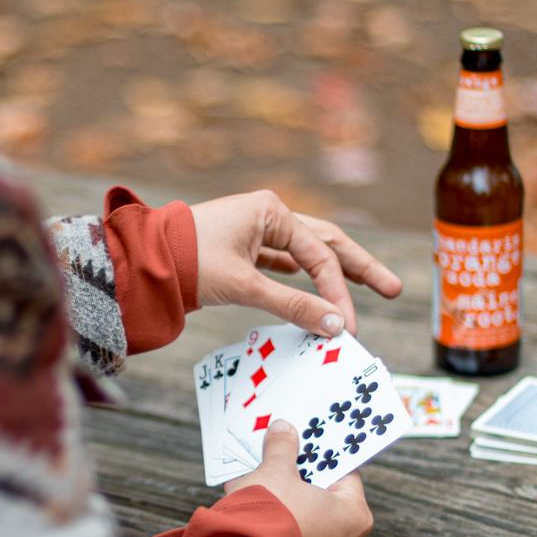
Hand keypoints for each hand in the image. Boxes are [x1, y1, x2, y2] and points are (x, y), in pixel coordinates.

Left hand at [192, 191, 403, 336]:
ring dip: (334, 273)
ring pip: (306, 253)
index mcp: (271, 211)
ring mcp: (256, 230)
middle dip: (359, 267)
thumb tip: (335, 326)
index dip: (338, 292)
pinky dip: (302, 279)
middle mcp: (268, 214)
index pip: (319, 255)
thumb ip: (292, 305)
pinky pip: (284, 264)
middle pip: (326, 243)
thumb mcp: (243, 285)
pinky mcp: (244, 249)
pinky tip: (317, 291)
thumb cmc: (188, 261)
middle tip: (394, 289)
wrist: (143, 260)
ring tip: (369, 287)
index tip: (347, 326)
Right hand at [226, 421, 373, 536]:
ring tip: (261, 482)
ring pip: (307, 520)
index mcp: (355, 516)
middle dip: (301, 480)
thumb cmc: (271, 514)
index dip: (324, 458)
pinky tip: (254, 506)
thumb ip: (282, 447)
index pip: (345, 476)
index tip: (308, 446)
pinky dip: (277, 523)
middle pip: (325, 499)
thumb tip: (283, 429)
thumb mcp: (275, 470)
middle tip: (283, 462)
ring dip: (286, 501)